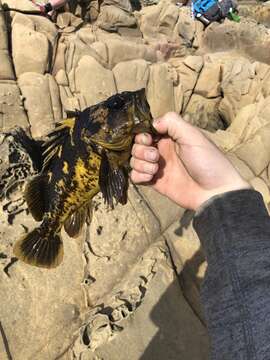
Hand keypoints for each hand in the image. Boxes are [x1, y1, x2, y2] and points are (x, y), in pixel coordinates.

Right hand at [130, 112, 249, 210]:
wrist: (214, 192)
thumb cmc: (208, 161)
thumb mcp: (193, 136)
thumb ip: (173, 122)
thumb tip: (152, 122)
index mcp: (171, 137)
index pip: (146, 130)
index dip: (143, 134)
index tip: (149, 139)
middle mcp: (162, 150)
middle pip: (137, 145)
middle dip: (141, 150)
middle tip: (155, 156)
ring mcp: (157, 166)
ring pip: (134, 160)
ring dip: (140, 163)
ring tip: (155, 169)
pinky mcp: (155, 182)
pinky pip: (135, 176)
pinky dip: (138, 175)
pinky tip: (151, 178)